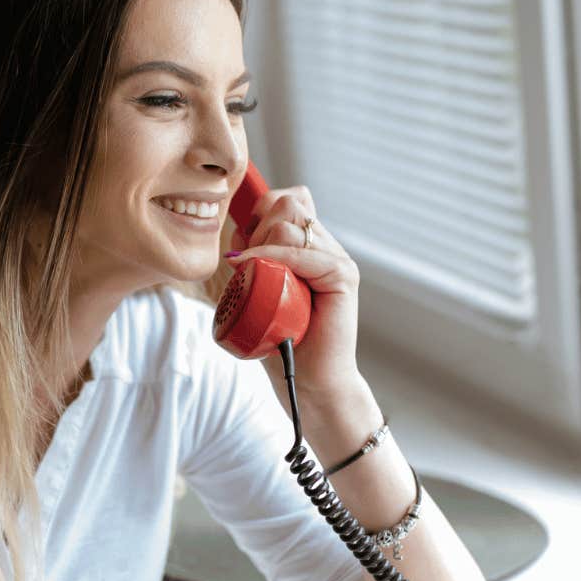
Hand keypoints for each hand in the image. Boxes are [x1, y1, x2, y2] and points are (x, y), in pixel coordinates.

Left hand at [226, 184, 360, 395]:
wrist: (306, 380)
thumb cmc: (279, 340)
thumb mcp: (256, 288)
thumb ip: (252, 256)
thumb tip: (238, 228)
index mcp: (309, 246)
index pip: (286, 199)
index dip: (259, 213)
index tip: (243, 245)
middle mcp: (326, 247)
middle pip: (286, 203)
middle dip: (257, 228)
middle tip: (248, 266)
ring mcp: (336, 259)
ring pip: (289, 222)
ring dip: (261, 245)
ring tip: (257, 279)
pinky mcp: (342, 276)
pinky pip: (301, 251)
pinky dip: (271, 256)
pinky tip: (253, 268)